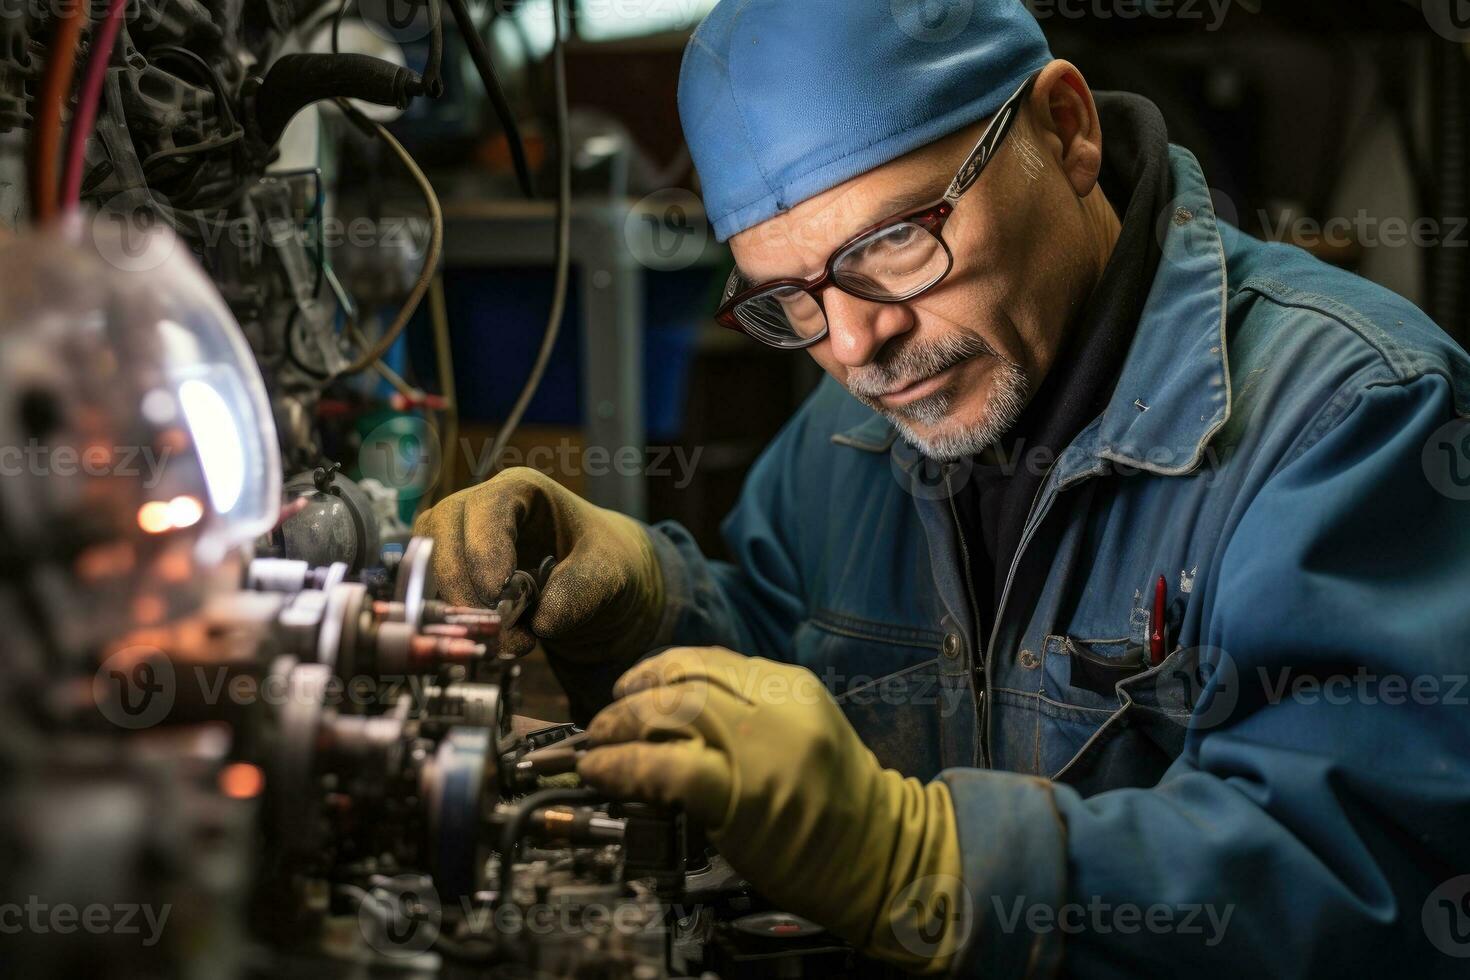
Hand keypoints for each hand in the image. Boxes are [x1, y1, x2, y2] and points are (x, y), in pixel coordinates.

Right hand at [412, 468, 663, 666]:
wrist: (594, 577)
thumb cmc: (600, 558)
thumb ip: (582, 590)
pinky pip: (430, 588)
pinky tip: (485, 637)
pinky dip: (451, 615)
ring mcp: (458, 534)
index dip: (484, 552)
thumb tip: (542, 621)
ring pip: (428, 561)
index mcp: (521, 489)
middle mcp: (481, 505)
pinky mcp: (449, 567)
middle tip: (496, 631)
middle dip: (464, 587)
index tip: (498, 595)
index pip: (487, 509)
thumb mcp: (608, 570)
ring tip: (497, 639)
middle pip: (444, 533)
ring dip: (454, 604)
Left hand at [578, 647, 964, 972]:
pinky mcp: (740, 793)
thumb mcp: (801, 730)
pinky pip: (666, 768)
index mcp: (790, 685)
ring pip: (669, 713)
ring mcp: (758, 748)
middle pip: (684, 680)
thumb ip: (748, 710)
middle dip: (633, 696)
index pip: (708, 659)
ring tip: (598, 743)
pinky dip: (623, 767)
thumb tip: (673, 708)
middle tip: (606, 718)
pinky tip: (602, 772)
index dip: (657, 669)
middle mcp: (774, 706)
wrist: (879, 853)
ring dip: (619, 726)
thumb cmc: (836, 802)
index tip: (631, 686)